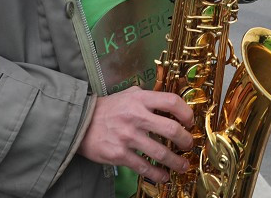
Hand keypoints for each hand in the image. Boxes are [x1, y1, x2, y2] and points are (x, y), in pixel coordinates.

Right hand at [76, 86, 193, 182]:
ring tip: (183, 165)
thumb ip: (148, 97)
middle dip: (186, 140)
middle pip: (171, 129)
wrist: (80, 122)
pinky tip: (164, 176)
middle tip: (189, 145)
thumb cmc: (108, 108)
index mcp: (140, 99)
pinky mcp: (119, 154)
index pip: (172, 102)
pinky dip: (157, 174)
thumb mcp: (129, 94)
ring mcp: (128, 136)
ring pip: (161, 153)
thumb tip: (170, 103)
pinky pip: (144, 167)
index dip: (186, 112)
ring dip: (176, 161)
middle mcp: (136, 116)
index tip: (190, 122)